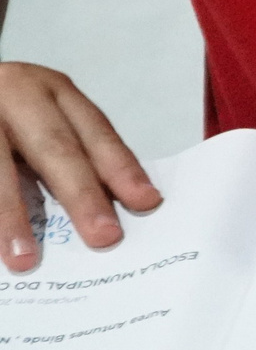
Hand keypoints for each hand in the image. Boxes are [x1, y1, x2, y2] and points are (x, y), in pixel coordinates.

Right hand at [0, 61, 157, 271]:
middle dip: (81, 194)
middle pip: (55, 147)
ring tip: (25, 257)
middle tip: (104, 237)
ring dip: (12, 215)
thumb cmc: (8, 115)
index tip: (147, 202)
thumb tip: (107, 210)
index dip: (120, 167)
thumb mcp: (42, 119)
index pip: (95, 132)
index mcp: (54, 91)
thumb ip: (70, 153)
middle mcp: (19, 92)